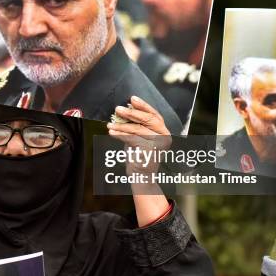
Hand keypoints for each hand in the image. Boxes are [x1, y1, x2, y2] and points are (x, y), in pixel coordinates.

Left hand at [107, 96, 169, 223]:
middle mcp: (165, 137)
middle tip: (118, 109)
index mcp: (163, 131)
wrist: (141, 176)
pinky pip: (132, 139)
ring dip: (121, 126)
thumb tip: (124, 108)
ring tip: (109, 124)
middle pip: (148, 120)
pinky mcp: (150, 152)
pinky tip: (111, 132)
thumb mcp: (138, 136)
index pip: (154, 115)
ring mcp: (159, 145)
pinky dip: (120, 135)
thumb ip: (136, 124)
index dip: (143, 106)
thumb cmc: (138, 154)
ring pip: (138, 129)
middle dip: (131, 113)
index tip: (132, 99)